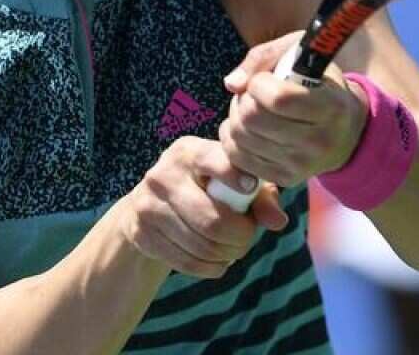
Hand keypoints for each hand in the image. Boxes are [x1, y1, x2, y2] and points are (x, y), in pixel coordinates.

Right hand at [119, 136, 289, 277]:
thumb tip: (278, 221)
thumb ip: (261, 196)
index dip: (236, 178)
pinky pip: (188, 263)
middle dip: (241, 237)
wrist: (147, 208)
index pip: (214, 162)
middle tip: (247, 237)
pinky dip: (211, 268)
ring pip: (203, 246)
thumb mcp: (232, 183)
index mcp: (188, 152)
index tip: (249, 188)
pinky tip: (215, 260)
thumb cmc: (205, 190)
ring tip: (232, 249)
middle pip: (213, 221)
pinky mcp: (141, 234)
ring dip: (228, 255)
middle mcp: (163, 175)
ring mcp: (148, 206)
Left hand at [220, 33, 368, 187]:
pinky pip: (237, 158)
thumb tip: (232, 84)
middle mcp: (319, 141)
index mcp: (331, 107)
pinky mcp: (284, 178)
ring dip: (235, 117)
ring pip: (240, 137)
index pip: (278, 98)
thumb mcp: (301, 55)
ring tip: (251, 109)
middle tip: (253, 94)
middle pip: (253, 118)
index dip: (259, 82)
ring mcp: (301, 164)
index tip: (264, 79)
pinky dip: (232, 139)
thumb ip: (265, 57)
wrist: (347, 132)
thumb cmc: (319, 85)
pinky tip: (245, 128)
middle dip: (244, 99)